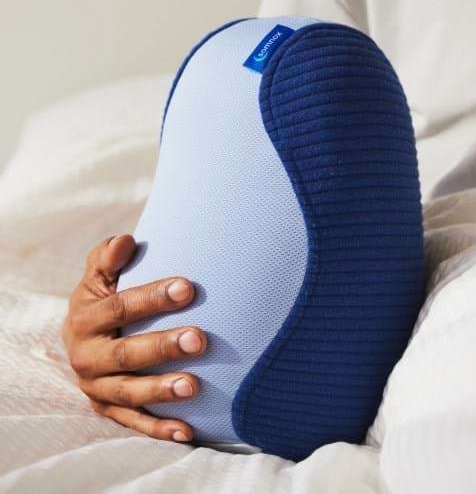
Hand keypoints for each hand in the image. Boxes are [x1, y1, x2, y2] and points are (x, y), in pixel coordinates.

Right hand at [62, 234, 206, 442]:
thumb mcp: (97, 276)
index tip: (187, 288)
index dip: (152, 298)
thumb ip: (107, 257)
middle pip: (125, 354)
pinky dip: (158, 428)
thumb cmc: (100, 298)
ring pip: (129, 393)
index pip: (120, 308)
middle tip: (199, 338)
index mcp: (84, 319)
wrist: (81, 337)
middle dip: (163, 346)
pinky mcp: (106, 409)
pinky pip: (132, 423)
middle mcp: (86, 356)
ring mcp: (96, 387)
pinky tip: (186, 430)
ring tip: (194, 386)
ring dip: (161, 390)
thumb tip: (125, 240)